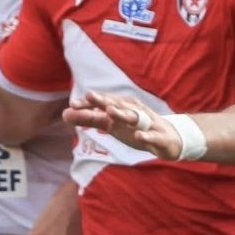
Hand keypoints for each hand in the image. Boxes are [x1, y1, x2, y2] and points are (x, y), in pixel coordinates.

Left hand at [62, 91, 182, 159]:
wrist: (169, 139)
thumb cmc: (136, 129)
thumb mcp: (111, 125)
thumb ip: (89, 120)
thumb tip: (65, 114)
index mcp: (122, 108)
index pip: (104, 104)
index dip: (90, 105)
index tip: (73, 104)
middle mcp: (134, 112)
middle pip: (118, 105)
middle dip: (104, 101)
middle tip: (89, 95)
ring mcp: (148, 123)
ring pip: (135, 117)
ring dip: (123, 114)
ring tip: (110, 112)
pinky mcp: (159, 137)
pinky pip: (152, 136)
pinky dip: (145, 135)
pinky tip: (138, 135)